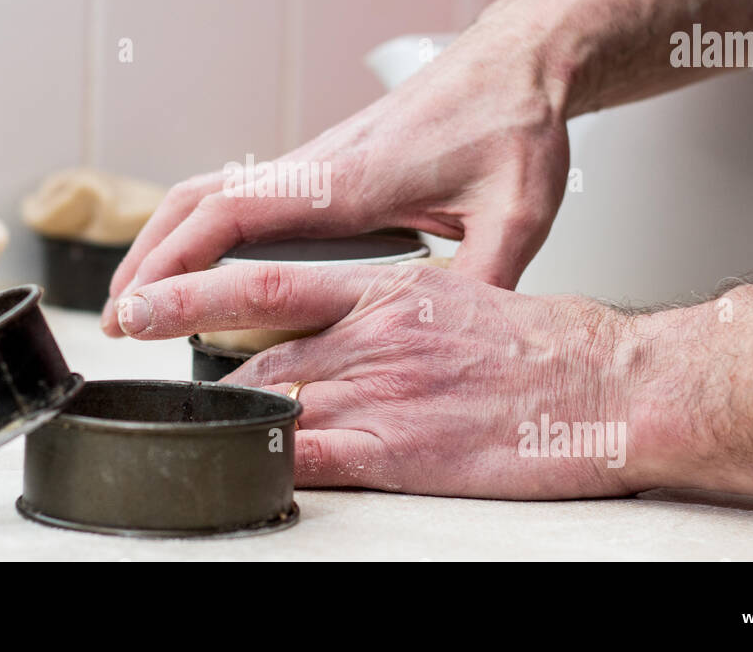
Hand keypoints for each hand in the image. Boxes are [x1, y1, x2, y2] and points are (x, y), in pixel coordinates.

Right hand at [100, 0, 574, 335]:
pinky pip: (239, 195)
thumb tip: (466, 343)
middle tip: (118, 319)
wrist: (512, 65)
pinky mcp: (321, 168)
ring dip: (165, 240)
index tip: (137, 307)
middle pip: (196, 203)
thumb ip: (488, 281)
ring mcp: (311, 165)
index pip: (229, 218)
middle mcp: (313, 168)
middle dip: (146, 260)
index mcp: (345, 182)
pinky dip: (199, 227)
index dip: (173, 263)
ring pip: (210, 195)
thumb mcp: (516, 212)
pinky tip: (200, 263)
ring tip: (139, 297)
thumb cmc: (509, 123)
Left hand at [113, 261, 665, 498]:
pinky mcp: (400, 449)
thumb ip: (392, 310)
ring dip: (239, 422)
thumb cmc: (545, 346)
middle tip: (174, 389)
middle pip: (261, 357)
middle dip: (214, 378)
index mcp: (386, 290)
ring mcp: (384, 391)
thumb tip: (351, 328)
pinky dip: (270, 463)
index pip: (264, 286)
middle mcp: (373, 335)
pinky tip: (243, 467)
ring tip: (209, 431)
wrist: (607, 385)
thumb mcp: (460, 298)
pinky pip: (312, 457)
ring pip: (277, 406)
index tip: (144, 301)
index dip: (192, 295)